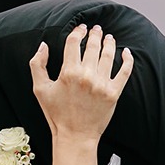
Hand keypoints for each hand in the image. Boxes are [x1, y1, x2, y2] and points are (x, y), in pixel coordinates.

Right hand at [30, 23, 133, 140]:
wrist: (75, 136)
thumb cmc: (56, 114)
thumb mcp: (40, 89)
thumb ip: (37, 65)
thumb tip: (44, 45)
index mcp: (68, 72)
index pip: (74, 43)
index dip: (78, 32)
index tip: (81, 29)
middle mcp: (86, 76)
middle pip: (92, 46)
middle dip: (95, 35)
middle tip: (97, 29)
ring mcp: (102, 84)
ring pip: (108, 56)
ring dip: (109, 43)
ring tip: (109, 38)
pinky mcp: (113, 93)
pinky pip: (124, 71)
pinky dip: (127, 60)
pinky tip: (126, 52)